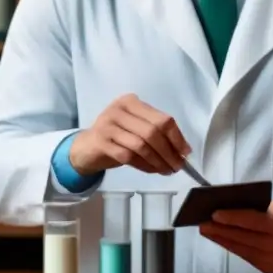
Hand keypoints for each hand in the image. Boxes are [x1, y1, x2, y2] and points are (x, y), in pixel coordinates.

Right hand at [69, 93, 190, 175]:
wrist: (86, 147)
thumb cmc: (116, 136)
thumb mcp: (135, 126)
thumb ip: (156, 131)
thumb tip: (183, 150)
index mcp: (131, 101)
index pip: (162, 119)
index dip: (177, 137)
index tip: (186, 153)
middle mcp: (119, 109)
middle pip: (152, 132)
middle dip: (169, 152)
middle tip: (178, 166)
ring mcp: (108, 125)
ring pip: (141, 145)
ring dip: (158, 161)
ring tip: (167, 170)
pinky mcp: (101, 143)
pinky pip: (129, 157)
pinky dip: (145, 166)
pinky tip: (152, 170)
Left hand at [199, 201, 272, 272]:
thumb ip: (256, 209)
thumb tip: (227, 208)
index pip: (256, 221)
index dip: (234, 217)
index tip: (215, 214)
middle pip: (245, 237)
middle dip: (222, 230)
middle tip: (203, 222)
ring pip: (241, 249)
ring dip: (221, 238)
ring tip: (206, 229)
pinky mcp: (267, 269)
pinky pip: (244, 256)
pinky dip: (230, 246)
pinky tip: (219, 238)